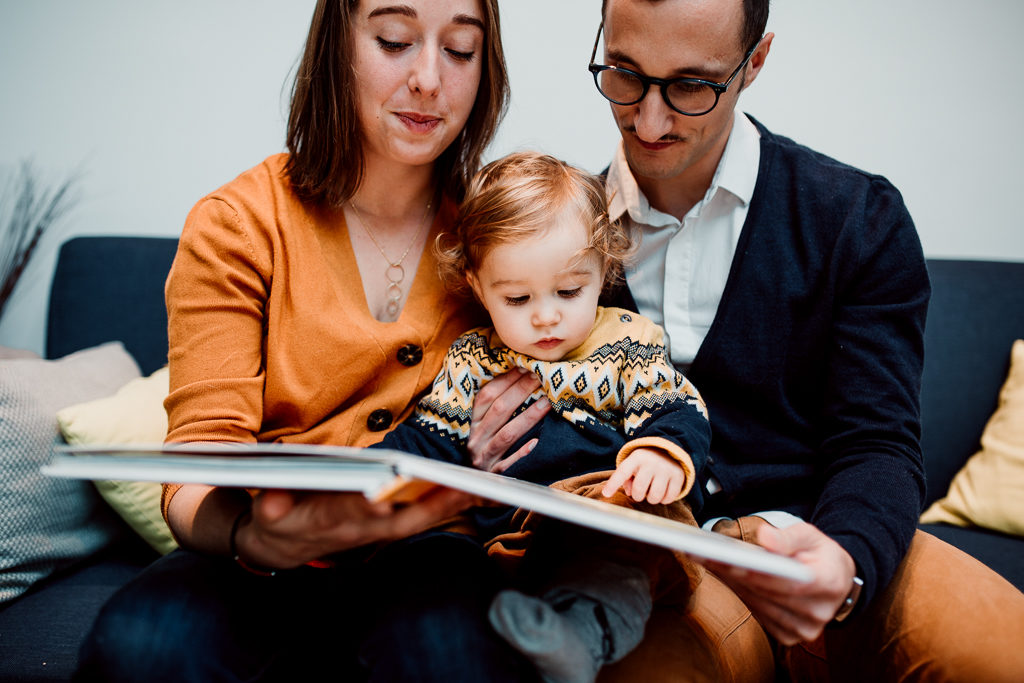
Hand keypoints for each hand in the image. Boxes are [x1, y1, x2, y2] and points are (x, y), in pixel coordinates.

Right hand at [236, 487, 474, 568]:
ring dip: (446, 506)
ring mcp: (374, 531)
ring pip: (415, 520)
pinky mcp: (384, 527)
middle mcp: (358, 530)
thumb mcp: (265, 514)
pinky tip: (471, 491)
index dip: (361, 508)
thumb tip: (271, 500)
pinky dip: (445, 504)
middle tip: (457, 490)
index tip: (380, 499)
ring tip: (477, 488)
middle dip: (427, 508)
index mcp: (325, 523)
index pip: (346, 515)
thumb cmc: (276, 521)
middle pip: (396, 521)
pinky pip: (419, 516)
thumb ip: (269, 505)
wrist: (281, 547)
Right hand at [466, 368, 549, 472]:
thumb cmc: (482, 449)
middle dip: (521, 391)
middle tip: (540, 376)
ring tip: (547, 402)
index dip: (505, 380)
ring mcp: (484, 457)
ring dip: (527, 417)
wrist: (469, 488)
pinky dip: (521, 454)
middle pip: (499, 410)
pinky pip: (508, 464)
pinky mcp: (493, 476)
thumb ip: (494, 407)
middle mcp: (475, 438)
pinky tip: (536, 443)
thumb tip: (520, 376)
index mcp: (471, 423)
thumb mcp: (481, 427)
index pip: (487, 396)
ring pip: (506, 434)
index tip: (524, 366)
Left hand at [601, 447, 686, 503]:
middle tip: (640, 493)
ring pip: (655, 496)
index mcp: (636, 458)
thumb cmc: (645, 462)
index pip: (622, 472)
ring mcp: (666, 469)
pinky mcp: (678, 476)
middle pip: (639, 489)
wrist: (669, 450)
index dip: (613, 484)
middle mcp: (651, 462)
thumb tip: (630, 493)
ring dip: (651, 499)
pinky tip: (662, 493)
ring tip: (651, 492)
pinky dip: (664, 500)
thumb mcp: (633, 465)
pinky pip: (669, 498)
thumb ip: (626, 479)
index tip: (606, 494)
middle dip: (637, 496)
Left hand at [703, 520, 856, 644]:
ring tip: (704, 559)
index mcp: (830, 583)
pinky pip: (757, 613)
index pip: (789, 581)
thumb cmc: (820, 554)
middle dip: (733, 572)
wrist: (836, 581)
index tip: (729, 559)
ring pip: (758, 604)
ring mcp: (803, 628)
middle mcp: (818, 612)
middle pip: (767, 593)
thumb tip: (765, 538)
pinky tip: (721, 574)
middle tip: (703, 553)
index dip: (758, 572)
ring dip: (729, 582)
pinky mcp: (789, 636)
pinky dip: (738, 592)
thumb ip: (789, 537)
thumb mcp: (811, 535)